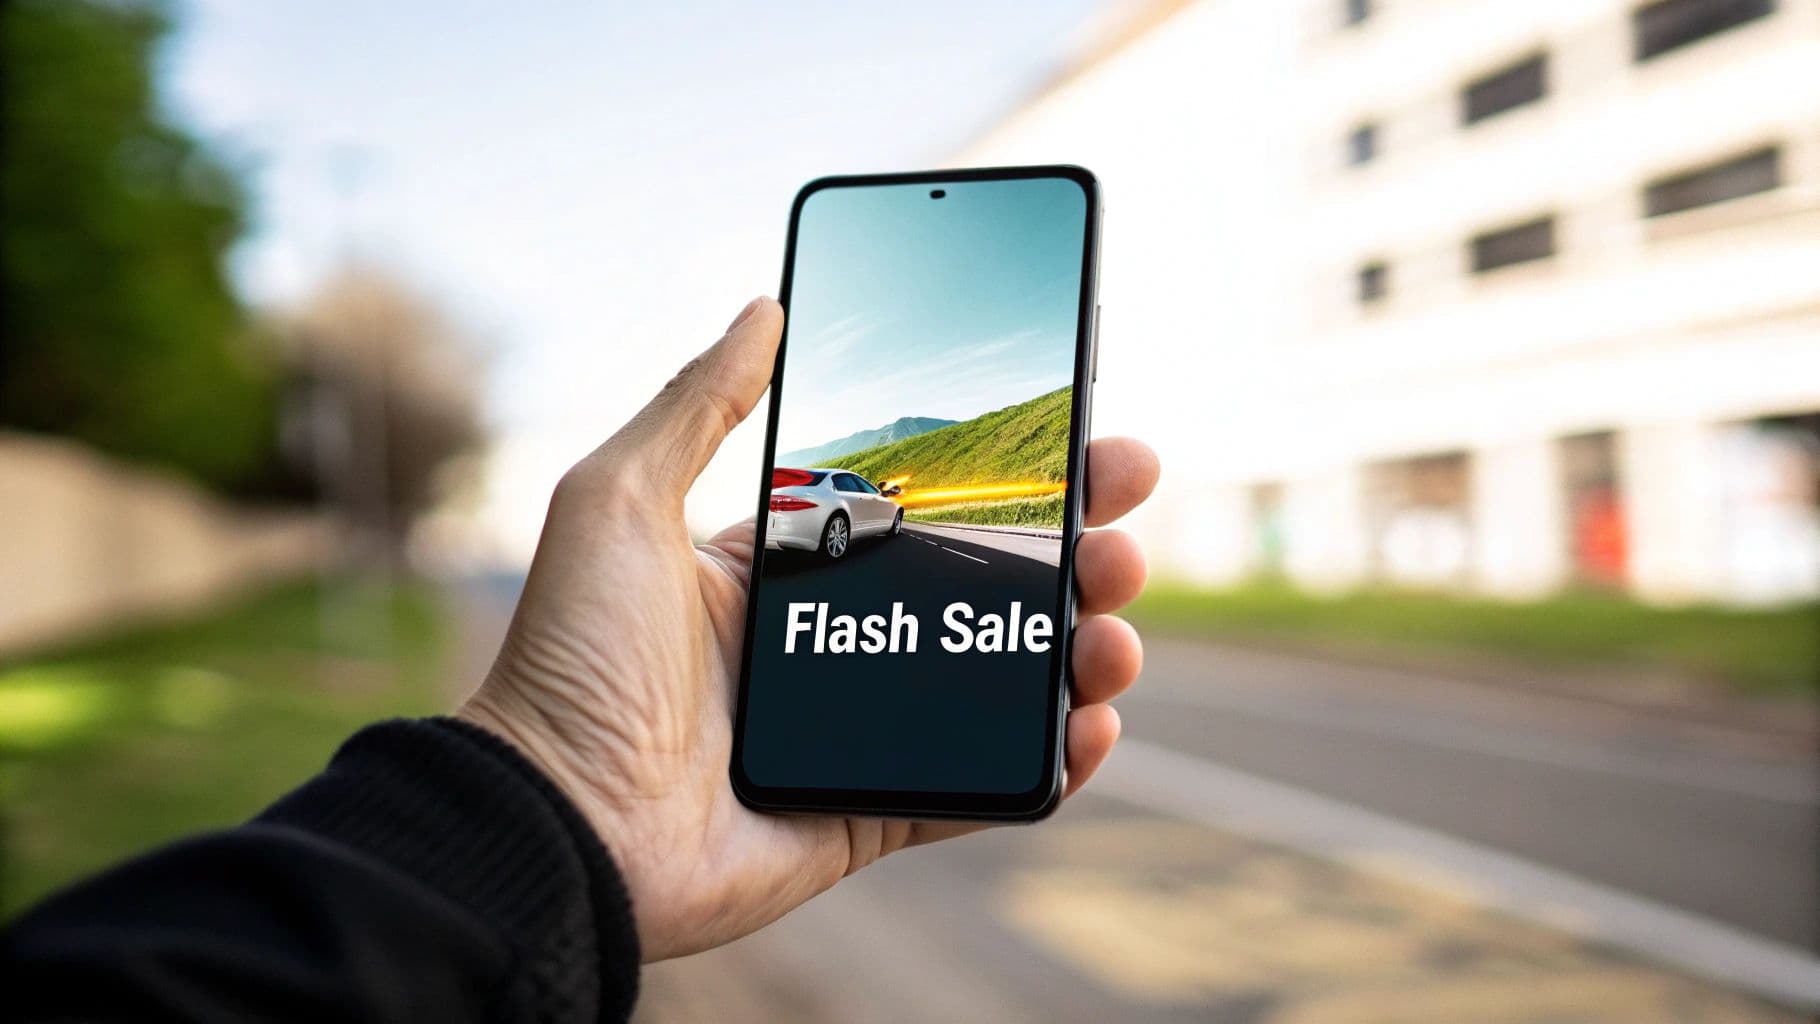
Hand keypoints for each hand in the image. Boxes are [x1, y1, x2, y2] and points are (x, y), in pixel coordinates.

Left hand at [460, 297, 1159, 960]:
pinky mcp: (871, 811)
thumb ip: (697, 403)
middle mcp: (828, 645)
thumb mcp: (619, 500)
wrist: (553, 823)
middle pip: (979, 586)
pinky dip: (1050, 764)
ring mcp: (856, 730)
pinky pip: (981, 786)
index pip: (919, 505)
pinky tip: (1095, 724)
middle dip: (1069, 553)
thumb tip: (764, 305)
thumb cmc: (570, 659)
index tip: (1076, 435)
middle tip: (1124, 527)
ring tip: (1116, 626)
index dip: (1000, 475)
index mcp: (778, 567)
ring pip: (999, 684)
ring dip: (1077, 650)